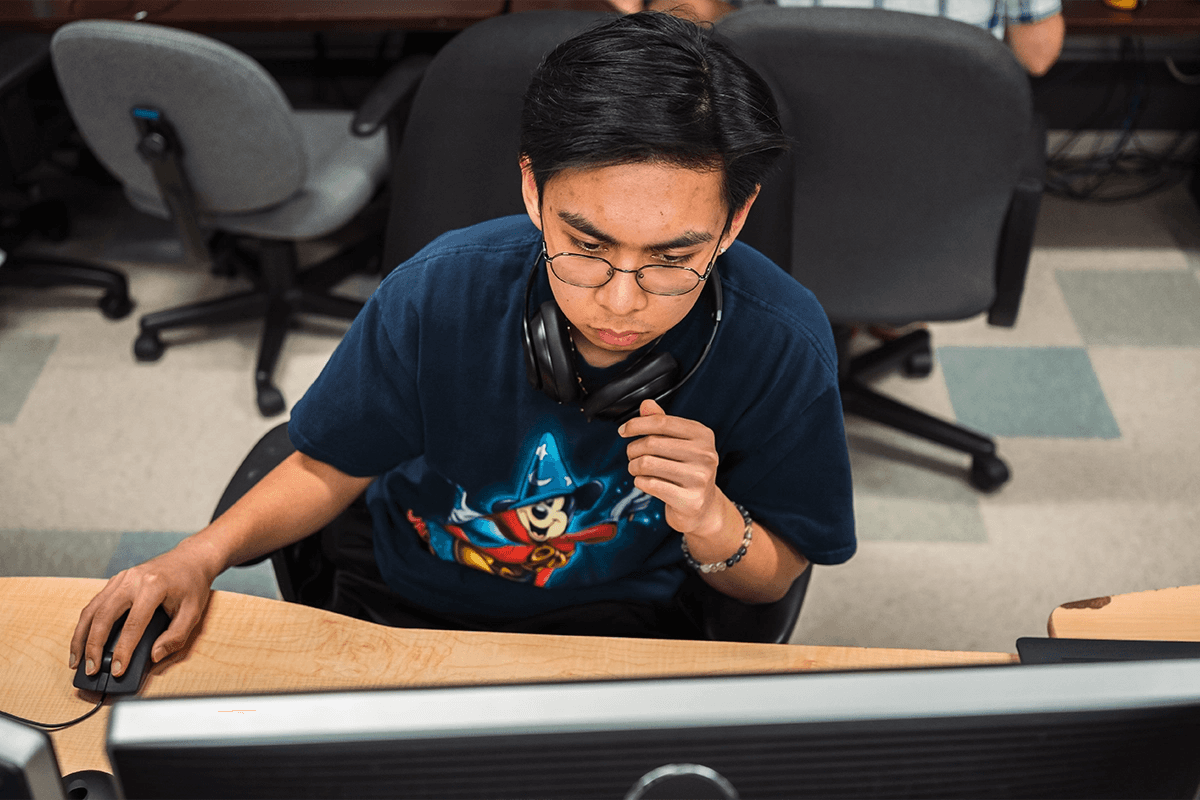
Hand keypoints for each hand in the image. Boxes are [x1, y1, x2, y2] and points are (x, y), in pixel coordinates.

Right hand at [69, 538, 219, 678]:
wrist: (191, 557)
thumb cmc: (192, 585)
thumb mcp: (193, 612)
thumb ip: (176, 636)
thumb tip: (154, 656)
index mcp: (153, 586)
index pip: (133, 624)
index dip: (123, 650)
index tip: (117, 670)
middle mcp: (132, 580)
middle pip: (103, 616)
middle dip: (93, 646)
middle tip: (90, 670)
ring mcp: (122, 578)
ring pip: (92, 609)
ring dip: (81, 636)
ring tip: (77, 660)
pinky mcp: (116, 580)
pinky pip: (96, 603)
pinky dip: (86, 624)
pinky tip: (83, 640)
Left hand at [618, 398, 723, 535]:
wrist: (702, 507)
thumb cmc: (688, 471)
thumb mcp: (680, 443)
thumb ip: (663, 423)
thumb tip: (647, 404)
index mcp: (703, 435)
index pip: (662, 421)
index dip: (637, 424)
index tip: (624, 430)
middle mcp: (705, 454)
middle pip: (652, 443)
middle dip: (633, 449)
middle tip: (632, 455)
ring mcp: (699, 478)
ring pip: (647, 464)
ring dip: (634, 467)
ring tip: (637, 469)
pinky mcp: (690, 499)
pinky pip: (650, 484)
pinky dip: (640, 482)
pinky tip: (645, 482)